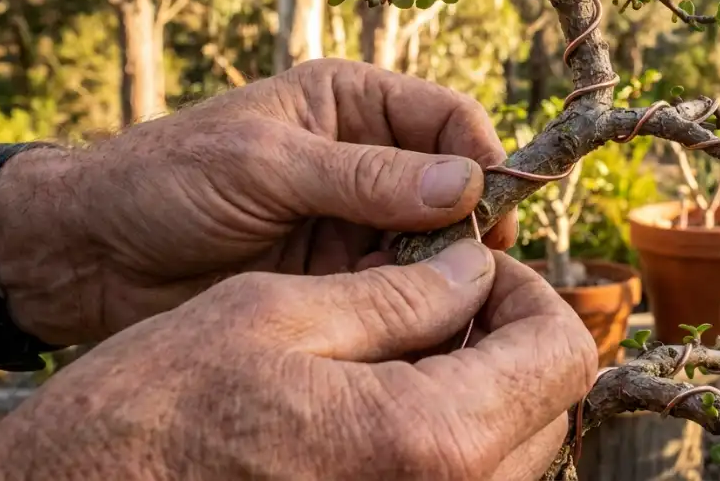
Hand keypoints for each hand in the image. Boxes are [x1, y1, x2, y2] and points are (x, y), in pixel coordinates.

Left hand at [0, 59, 516, 343]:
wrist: (92, 256)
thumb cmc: (166, 181)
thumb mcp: (265, 167)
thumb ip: (365, 177)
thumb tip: (466, 184)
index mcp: (350, 103)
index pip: (448, 117)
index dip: (482, 157)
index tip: (496, 207)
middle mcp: (365, 157)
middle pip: (453, 183)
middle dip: (469, 222)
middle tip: (477, 266)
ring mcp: (355, 218)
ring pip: (434, 240)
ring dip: (442, 267)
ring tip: (435, 294)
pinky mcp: (340, 272)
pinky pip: (401, 283)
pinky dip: (413, 301)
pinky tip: (405, 317)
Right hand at [0, 241, 597, 480]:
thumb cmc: (158, 414)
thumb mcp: (274, 315)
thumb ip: (399, 295)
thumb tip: (473, 270)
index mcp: (430, 440)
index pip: (561, 357)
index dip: (531, 295)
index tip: (476, 269)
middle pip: (548, 409)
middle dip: (510, 338)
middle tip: (443, 298)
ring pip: (515, 451)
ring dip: (486, 386)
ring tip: (408, 344)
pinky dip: (451, 431)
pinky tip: (387, 396)